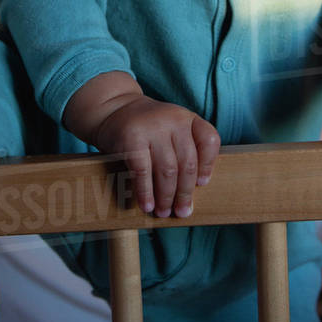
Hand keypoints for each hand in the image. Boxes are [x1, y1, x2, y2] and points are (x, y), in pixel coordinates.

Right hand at [63, 72, 219, 216]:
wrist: (113, 110)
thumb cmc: (147, 129)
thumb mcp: (170, 130)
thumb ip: (183, 152)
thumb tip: (187, 197)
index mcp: (188, 118)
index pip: (209, 140)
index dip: (208, 165)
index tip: (202, 184)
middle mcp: (174, 119)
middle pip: (187, 162)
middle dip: (185, 192)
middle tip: (182, 211)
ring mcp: (153, 128)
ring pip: (167, 170)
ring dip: (166, 196)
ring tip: (163, 212)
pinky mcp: (132, 138)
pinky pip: (143, 171)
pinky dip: (146, 192)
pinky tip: (147, 205)